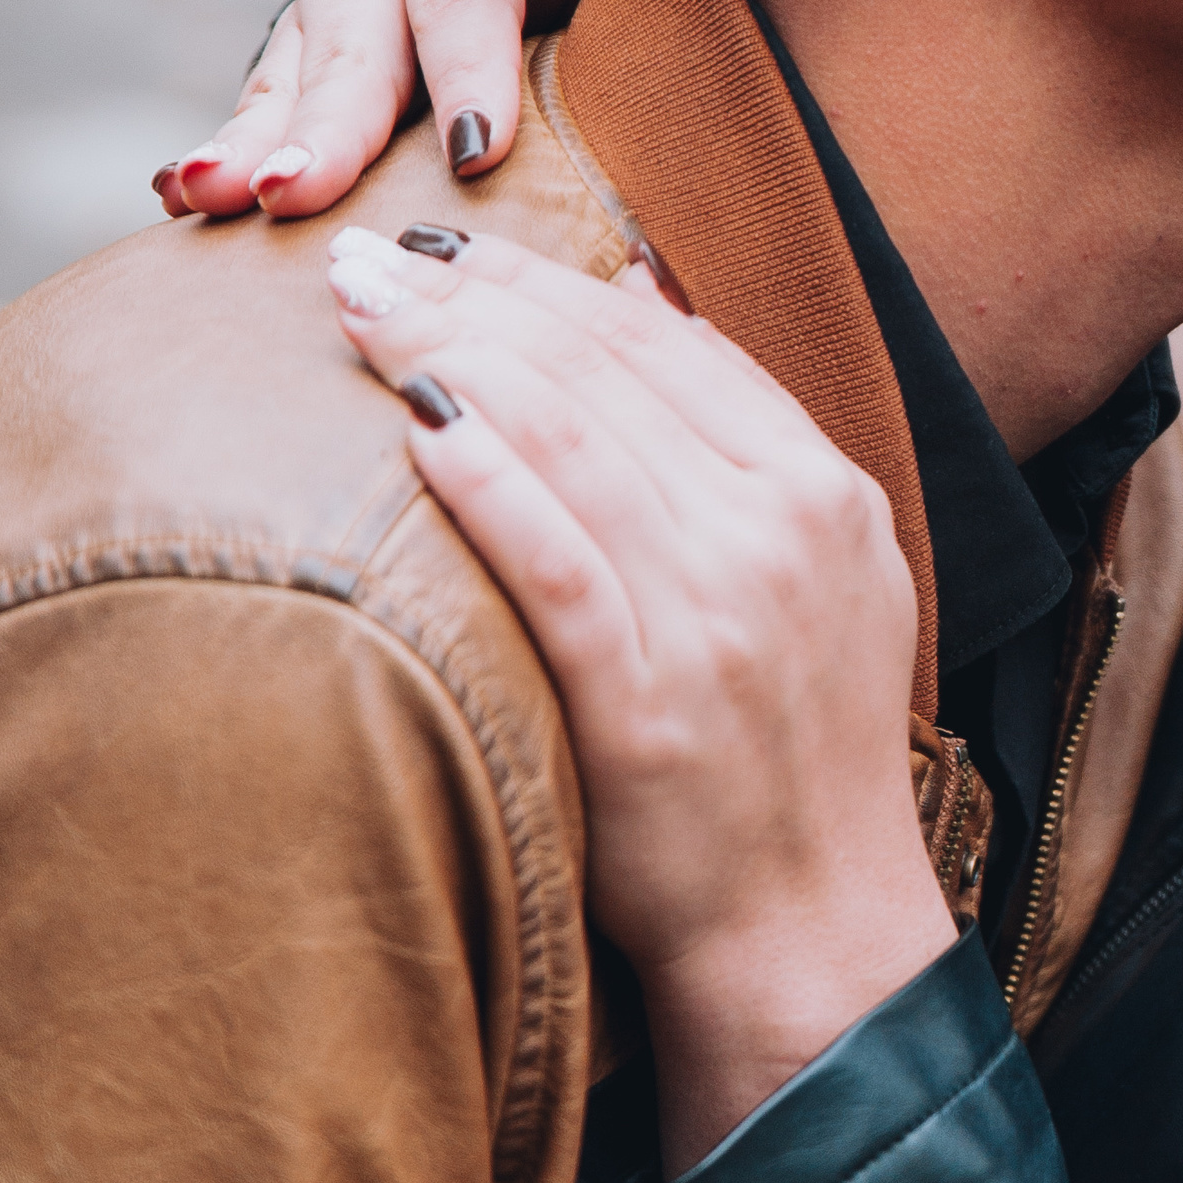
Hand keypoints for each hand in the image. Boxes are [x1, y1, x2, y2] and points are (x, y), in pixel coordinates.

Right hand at [165, 0, 639, 223]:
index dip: (468, 72)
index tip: (476, 155)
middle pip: (356, 46)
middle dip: (326, 125)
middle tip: (293, 192)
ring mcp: (334, 14)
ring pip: (291, 81)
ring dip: (248, 142)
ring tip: (210, 196)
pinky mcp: (307, 69)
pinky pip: (262, 112)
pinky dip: (224, 153)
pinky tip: (183, 200)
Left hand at [328, 223, 952, 1169]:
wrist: (814, 934)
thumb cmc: (790, 765)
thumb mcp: (821, 579)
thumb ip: (742, 442)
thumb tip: (643, 295)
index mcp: (825, 494)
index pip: (670, 345)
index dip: (550, 281)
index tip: (454, 248)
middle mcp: (781, 534)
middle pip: (604, 372)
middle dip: (473, 297)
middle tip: (366, 254)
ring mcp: (720, 614)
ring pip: (570, 439)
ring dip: (448, 355)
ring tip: (357, 309)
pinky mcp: (649, 699)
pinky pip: (551, 559)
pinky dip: (481, 479)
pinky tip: (411, 425)